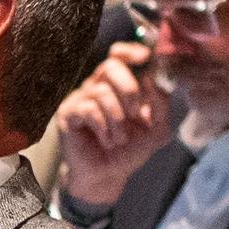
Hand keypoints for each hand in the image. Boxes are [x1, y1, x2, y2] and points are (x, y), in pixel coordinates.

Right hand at [50, 38, 172, 204]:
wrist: (107, 176)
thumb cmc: (129, 151)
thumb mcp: (157, 128)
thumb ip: (160, 104)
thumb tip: (151, 79)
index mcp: (118, 84)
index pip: (119, 54)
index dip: (131, 51)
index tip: (145, 58)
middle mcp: (98, 86)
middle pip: (111, 66)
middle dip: (129, 88)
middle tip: (135, 113)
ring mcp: (81, 98)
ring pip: (101, 91)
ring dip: (117, 118)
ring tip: (120, 138)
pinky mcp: (68, 114)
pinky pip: (88, 109)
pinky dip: (103, 127)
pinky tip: (106, 141)